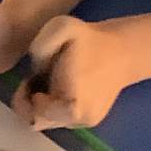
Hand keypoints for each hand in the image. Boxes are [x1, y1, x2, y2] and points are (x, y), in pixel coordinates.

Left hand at [10, 15, 141, 128]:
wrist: (123, 51)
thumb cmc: (90, 40)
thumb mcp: (62, 27)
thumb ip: (42, 45)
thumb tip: (35, 67)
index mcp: (73, 106)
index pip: (36, 115)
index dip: (26, 97)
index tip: (31, 78)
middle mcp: (79, 121)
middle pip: (40, 122)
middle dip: (32, 101)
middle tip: (38, 78)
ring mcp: (86, 123)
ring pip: (50, 121)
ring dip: (44, 102)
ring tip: (53, 80)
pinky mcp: (91, 120)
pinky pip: (63, 118)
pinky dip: (56, 104)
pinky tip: (63, 85)